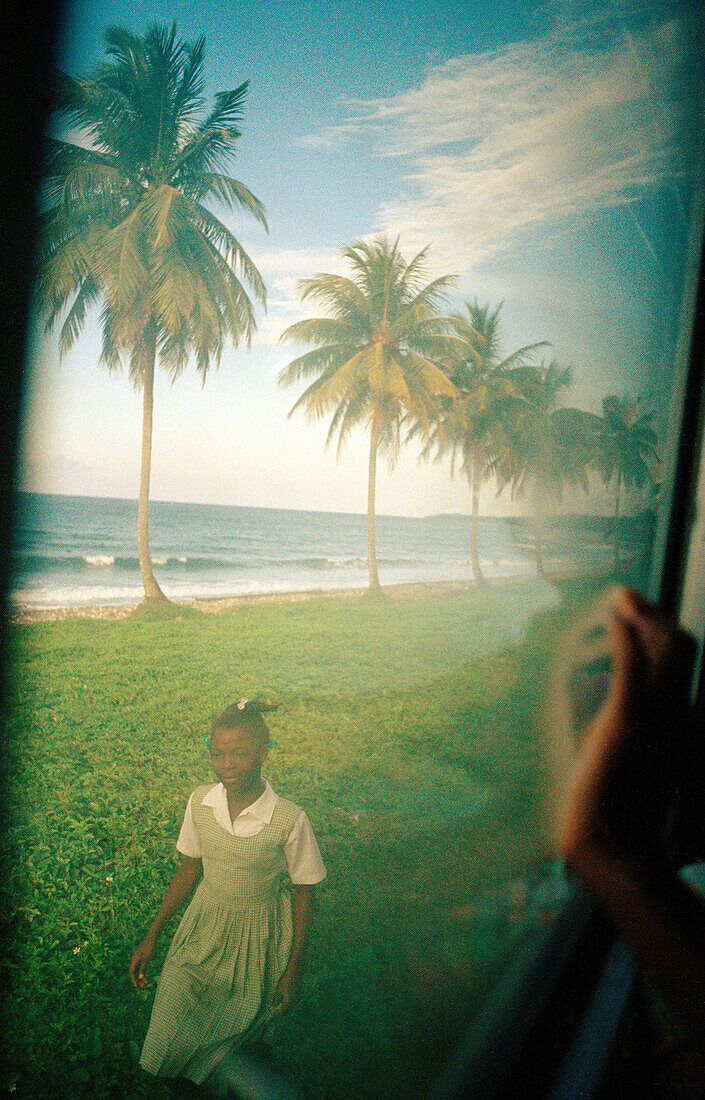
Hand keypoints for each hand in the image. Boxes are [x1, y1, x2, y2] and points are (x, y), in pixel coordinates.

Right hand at [129, 936, 155, 988]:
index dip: (133, 979)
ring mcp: (139, 959)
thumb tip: (139, 978)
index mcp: (134, 960)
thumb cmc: (148, 948)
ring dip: (142, 976)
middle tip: (143, 986)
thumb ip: (143, 968)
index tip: (137, 986)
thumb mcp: (146, 959)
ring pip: (139, 970)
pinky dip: (144, 971)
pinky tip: (148, 975)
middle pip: (135, 972)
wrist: (152, 938)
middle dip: (139, 979)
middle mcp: (135, 960)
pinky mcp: (143, 957)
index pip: (132, 972)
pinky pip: (142, 966)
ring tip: (146, 983)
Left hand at [272, 969, 300, 1014]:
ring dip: (285, 1008)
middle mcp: (294, 1003)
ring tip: (279, 1006)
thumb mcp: (278, 991)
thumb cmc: (285, 981)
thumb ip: (275, 1001)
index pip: (281, 1011)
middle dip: (281, 1011)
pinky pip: (293, 1002)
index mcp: (288, 1002)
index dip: (276, 1013)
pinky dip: (288, 1003)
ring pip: (290, 1006)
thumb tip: (272, 1009)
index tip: (272, 1013)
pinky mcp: (299, 995)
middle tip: (275, 1010)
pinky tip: (284, 1000)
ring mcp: (298, 999)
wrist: (295, 972)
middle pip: (287, 1010)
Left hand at [552, 587, 694, 865]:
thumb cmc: (615, 811)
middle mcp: (676, 715)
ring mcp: (656, 720)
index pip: (684, 660)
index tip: (638, 608)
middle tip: (627, 593)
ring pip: (667, 651)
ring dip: (644, 615)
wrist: (609, 851)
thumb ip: (632, 732)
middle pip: (681, 646)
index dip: (663, 627)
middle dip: (655, 612)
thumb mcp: (631, 762)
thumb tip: (618, 713)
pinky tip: (615, 618)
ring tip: (620, 596)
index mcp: (679, 722)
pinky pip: (634, 671)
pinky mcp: (626, 727)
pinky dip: (627, 638)